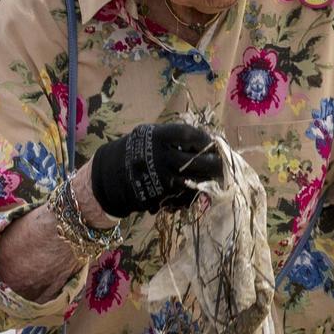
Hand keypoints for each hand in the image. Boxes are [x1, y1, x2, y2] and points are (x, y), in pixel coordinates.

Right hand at [90, 121, 222, 218]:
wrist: (111, 175)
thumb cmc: (138, 150)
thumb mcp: (150, 135)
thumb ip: (174, 138)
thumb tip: (207, 142)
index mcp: (156, 137)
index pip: (187, 135)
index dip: (204, 139)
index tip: (214, 143)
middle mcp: (158, 158)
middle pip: (195, 161)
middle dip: (214, 163)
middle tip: (222, 164)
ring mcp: (159, 180)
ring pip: (193, 182)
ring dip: (206, 181)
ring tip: (213, 178)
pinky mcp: (159, 198)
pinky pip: (183, 198)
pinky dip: (192, 195)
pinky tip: (194, 190)